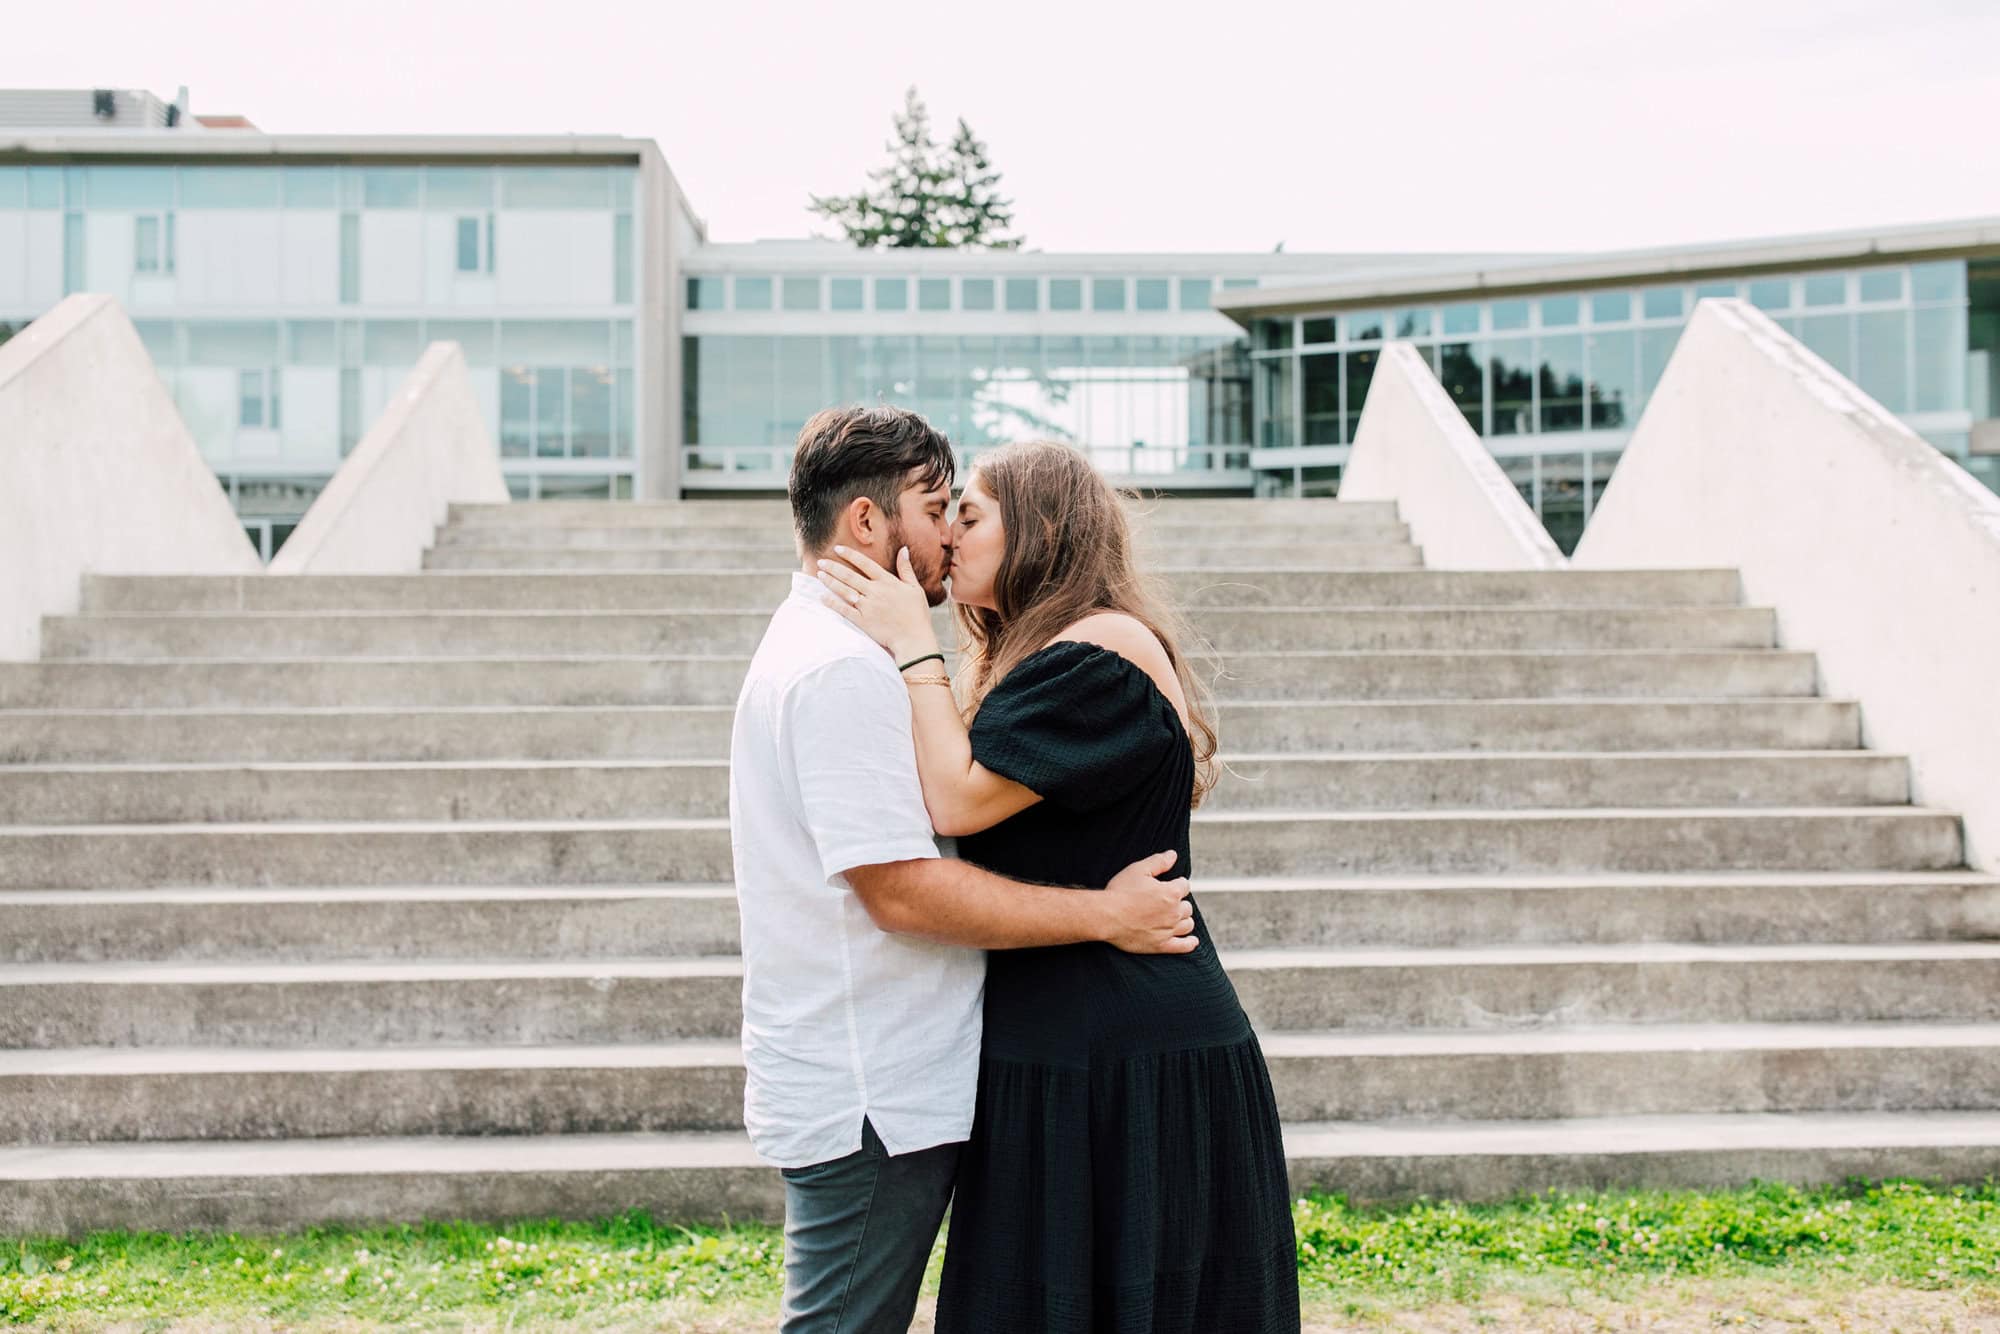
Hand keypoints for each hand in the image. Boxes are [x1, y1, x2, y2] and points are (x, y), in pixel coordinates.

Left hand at [817, 545, 938, 660]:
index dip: (850, 555)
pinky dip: (832, 603)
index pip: (865, 564)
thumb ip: (906, 569)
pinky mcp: (863, 621)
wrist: (914, 639)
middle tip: (821, 561)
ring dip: (830, 582)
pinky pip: (844, 610)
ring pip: (845, 591)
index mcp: (887, 582)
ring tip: (819, 574)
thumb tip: (903, 549)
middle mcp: (875, 592)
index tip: (838, 549)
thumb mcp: (915, 588)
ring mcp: (868, 607)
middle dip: (833, 567)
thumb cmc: (917, 614)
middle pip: (850, 576)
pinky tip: (823, 597)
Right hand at [1098, 850, 1197, 954]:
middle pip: (1187, 906)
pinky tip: (1191, 940)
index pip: (1184, 885)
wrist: (1106, 916)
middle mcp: (1174, 912)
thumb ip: (1159, 862)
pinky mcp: (1161, 945)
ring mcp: (1169, 930)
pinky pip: (1183, 946)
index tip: (1168, 884)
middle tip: (1165, 901)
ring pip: (1187, 924)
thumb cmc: (1120, 892)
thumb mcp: (1138, 870)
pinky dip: (1189, 943)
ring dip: (1183, 919)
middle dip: (1179, 902)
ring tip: (1174, 917)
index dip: (1176, 883)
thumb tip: (1173, 855)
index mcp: (1171, 893)